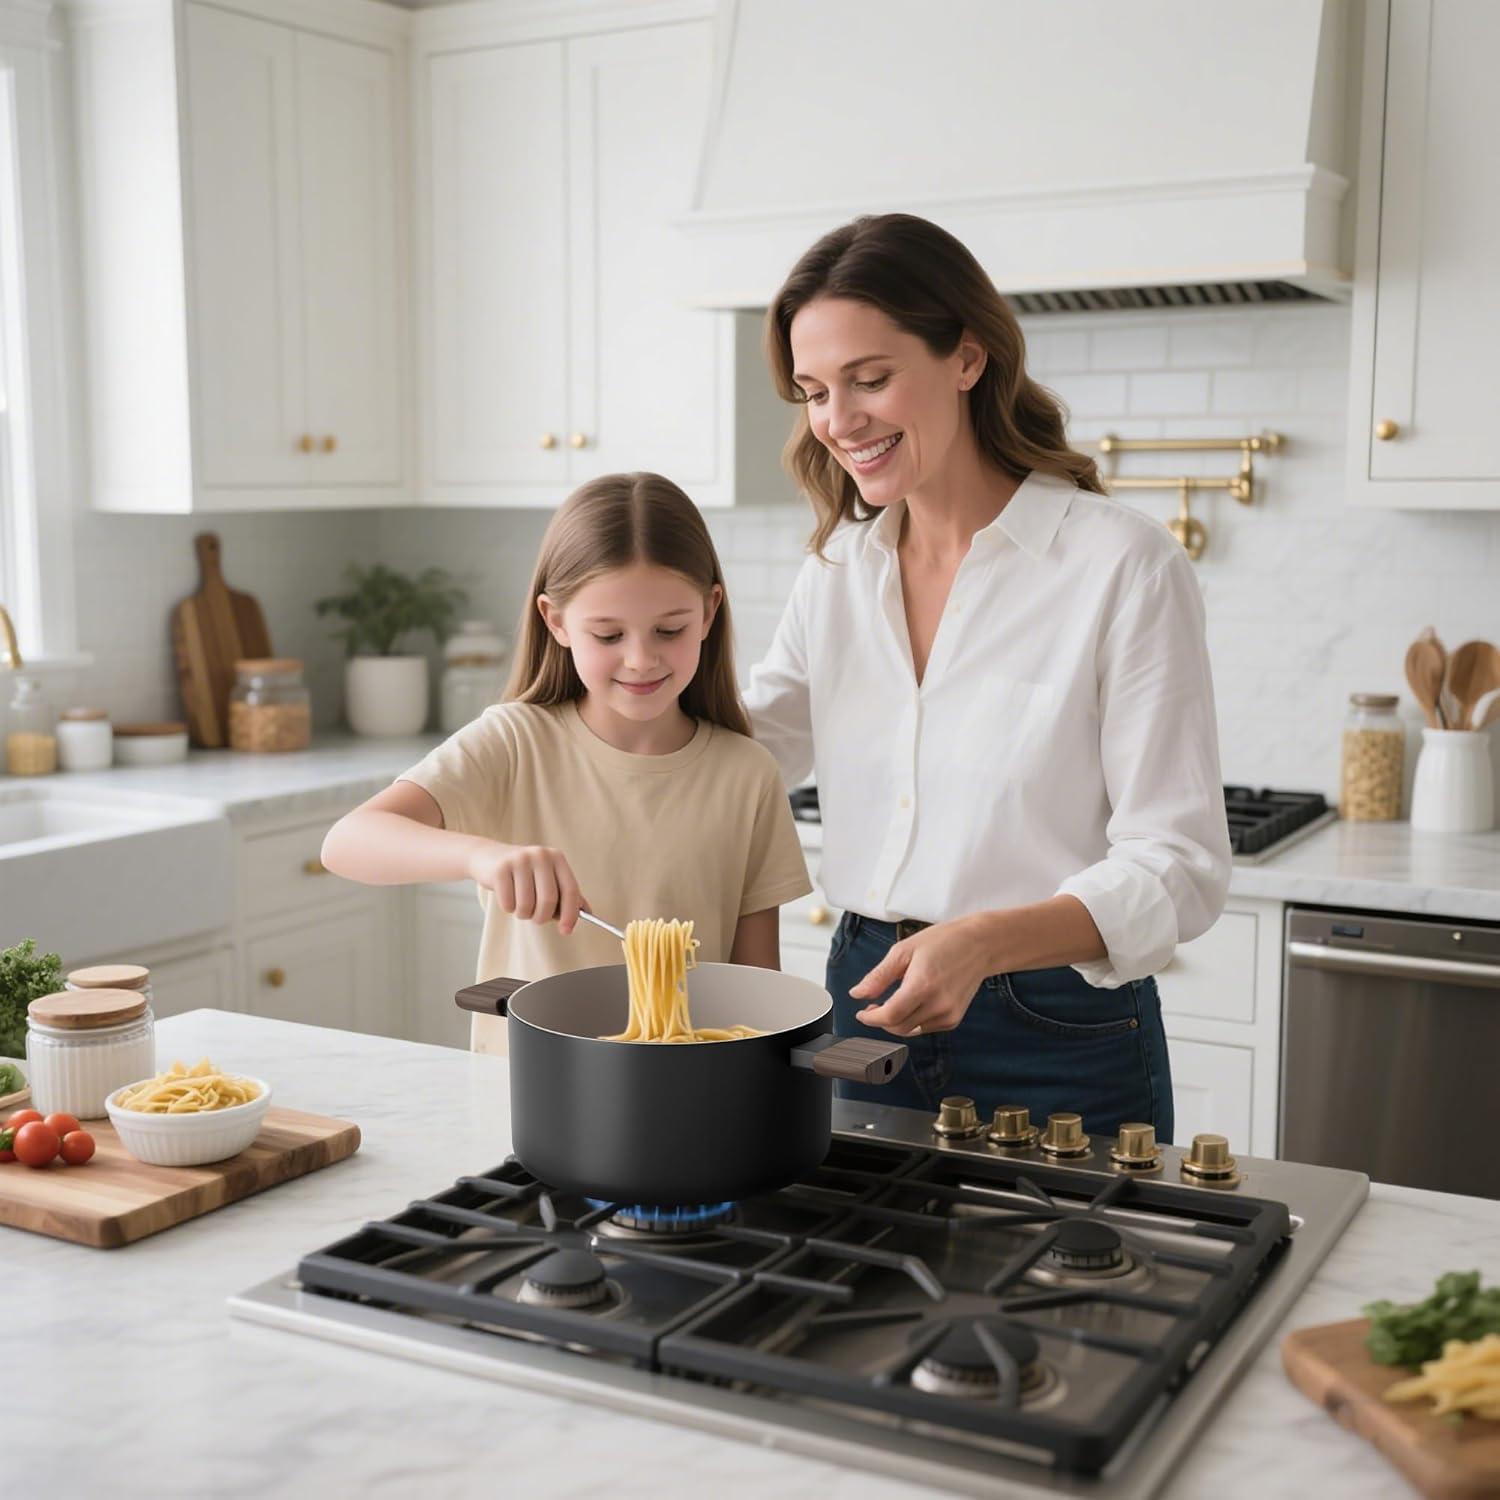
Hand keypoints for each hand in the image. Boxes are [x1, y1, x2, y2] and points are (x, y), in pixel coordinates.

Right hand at [466, 842, 584, 933]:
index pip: (570, 890)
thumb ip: (566, 894)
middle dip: (541, 917)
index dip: (570, 914)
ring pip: (527, 905)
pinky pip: (508, 904)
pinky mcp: (500, 869)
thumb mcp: (546, 878)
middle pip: (548, 900)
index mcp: (557, 858)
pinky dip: (508, 908)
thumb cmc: (523, 874)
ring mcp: (520, 860)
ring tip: (519, 904)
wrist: (488, 857)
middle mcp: (540, 855)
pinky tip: (506, 896)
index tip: (566, 931)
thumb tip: (587, 912)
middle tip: (535, 917)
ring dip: (523, 914)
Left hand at [849, 917, 992, 1036]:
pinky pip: (925, 1027)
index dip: (871, 1018)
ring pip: (911, 1030)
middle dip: (881, 1020)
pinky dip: (913, 1020)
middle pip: (898, 1027)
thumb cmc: (942, 942)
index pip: (889, 1016)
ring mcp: (948, 1014)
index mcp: (922, 985)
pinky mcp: (954, 1019)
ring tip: (893, 1001)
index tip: (862, 1012)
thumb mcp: (904, 950)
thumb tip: (856, 994)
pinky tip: (914, 1002)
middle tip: (874, 1006)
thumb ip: (879, 976)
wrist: (980, 945)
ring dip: (896, 1021)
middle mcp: (937, 1004)